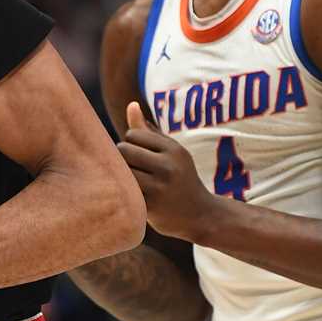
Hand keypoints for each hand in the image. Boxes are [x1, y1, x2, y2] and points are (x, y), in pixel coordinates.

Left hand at [117, 102, 213, 241]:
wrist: (201, 216)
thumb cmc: (180, 178)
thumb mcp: (171, 152)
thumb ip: (148, 130)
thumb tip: (131, 105)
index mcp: (173, 149)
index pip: (133, 134)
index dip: (130, 143)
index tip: (138, 155)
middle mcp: (168, 166)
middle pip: (123, 150)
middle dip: (121, 157)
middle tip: (130, 168)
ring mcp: (159, 187)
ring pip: (120, 169)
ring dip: (119, 174)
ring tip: (129, 179)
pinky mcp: (150, 206)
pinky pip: (124, 189)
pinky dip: (123, 190)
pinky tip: (132, 195)